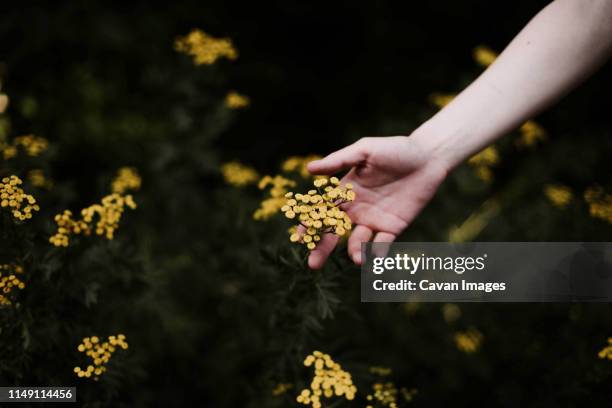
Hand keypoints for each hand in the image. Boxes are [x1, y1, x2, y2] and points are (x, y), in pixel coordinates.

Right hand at [306, 134, 448, 268]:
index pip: (322, 210)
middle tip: (313, 265)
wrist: (428, 157)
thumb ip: (339, 160)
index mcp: (345, 191)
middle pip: (334, 232)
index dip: (310, 224)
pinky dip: (378, 251)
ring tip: (357, 258)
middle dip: (322, 249)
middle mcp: (356, 208)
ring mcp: (374, 219)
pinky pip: (382, 243)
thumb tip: (309, 169)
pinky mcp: (393, 227)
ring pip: (358, 241)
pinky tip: (376, 255)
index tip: (300, 237)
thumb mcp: (365, 151)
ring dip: (355, 251)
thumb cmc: (395, 149)